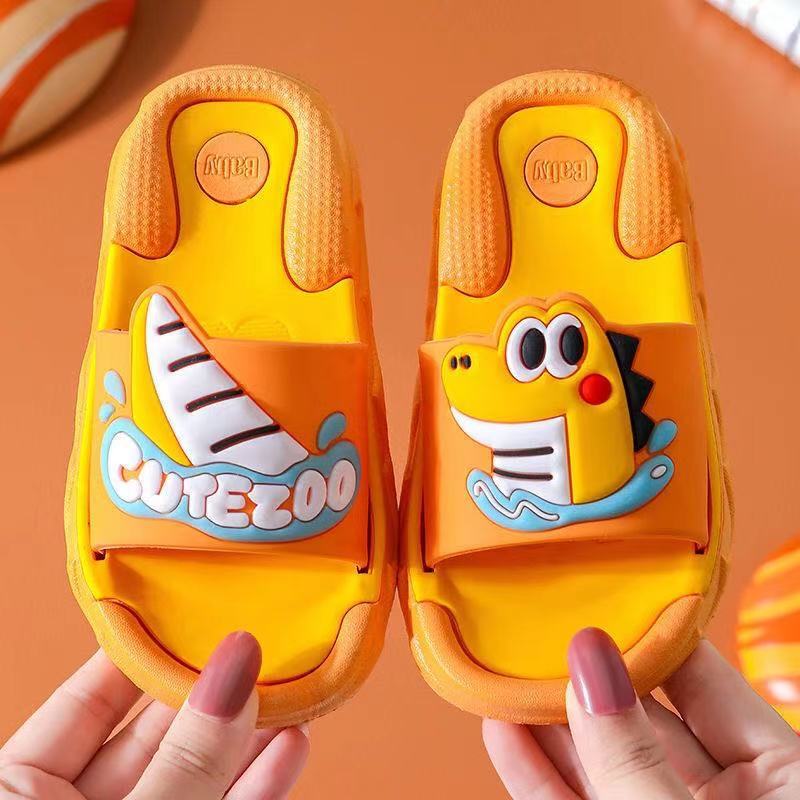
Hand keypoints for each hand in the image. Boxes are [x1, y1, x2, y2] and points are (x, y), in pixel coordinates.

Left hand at [0, 632, 308, 798]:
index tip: (198, 611)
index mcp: (15, 792)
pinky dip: (253, 791)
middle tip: (266, 651)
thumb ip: (184, 759)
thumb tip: (238, 663)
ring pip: (192, 780)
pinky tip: (288, 751)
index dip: (145, 653)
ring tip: (292, 695)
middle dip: (214, 697)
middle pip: (151, 739)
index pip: (86, 700)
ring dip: (247, 744)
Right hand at [483, 629, 799, 798]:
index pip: (704, 678)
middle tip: (532, 630)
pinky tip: (503, 734)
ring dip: (547, 725)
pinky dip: (536, 776)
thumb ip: (635, 756)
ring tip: (502, 674)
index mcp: (782, 779)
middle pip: (642, 718)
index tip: (596, 593)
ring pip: (601, 764)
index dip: (647, 633)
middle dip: (583, 677)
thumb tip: (589, 659)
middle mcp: (724, 797)